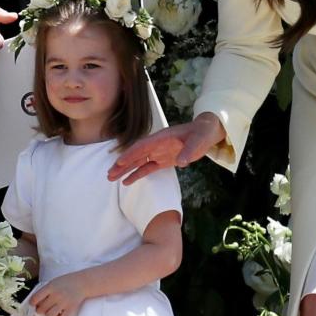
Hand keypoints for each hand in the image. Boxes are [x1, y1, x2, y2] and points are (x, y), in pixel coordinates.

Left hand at [30, 271, 87, 315]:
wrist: (82, 282)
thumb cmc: (66, 281)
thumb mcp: (54, 281)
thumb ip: (45, 290)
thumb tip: (36, 301)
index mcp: (50, 287)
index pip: (36, 298)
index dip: (32, 302)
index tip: (33, 303)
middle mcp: (56, 295)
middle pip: (42, 308)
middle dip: (40, 309)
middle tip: (42, 307)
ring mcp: (63, 303)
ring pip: (49, 315)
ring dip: (48, 314)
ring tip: (50, 310)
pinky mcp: (70, 309)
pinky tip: (58, 313)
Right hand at [107, 113, 225, 184]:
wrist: (205, 133)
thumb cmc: (201, 134)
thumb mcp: (198, 141)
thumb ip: (189, 150)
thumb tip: (182, 162)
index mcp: (162, 138)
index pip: (143, 146)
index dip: (131, 153)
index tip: (120, 162)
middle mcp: (156, 145)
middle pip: (136, 154)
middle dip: (122, 164)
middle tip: (109, 174)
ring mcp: (158, 153)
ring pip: (138, 162)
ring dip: (125, 169)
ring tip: (111, 178)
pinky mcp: (163, 160)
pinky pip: (147, 168)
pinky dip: (137, 174)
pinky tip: (127, 182)